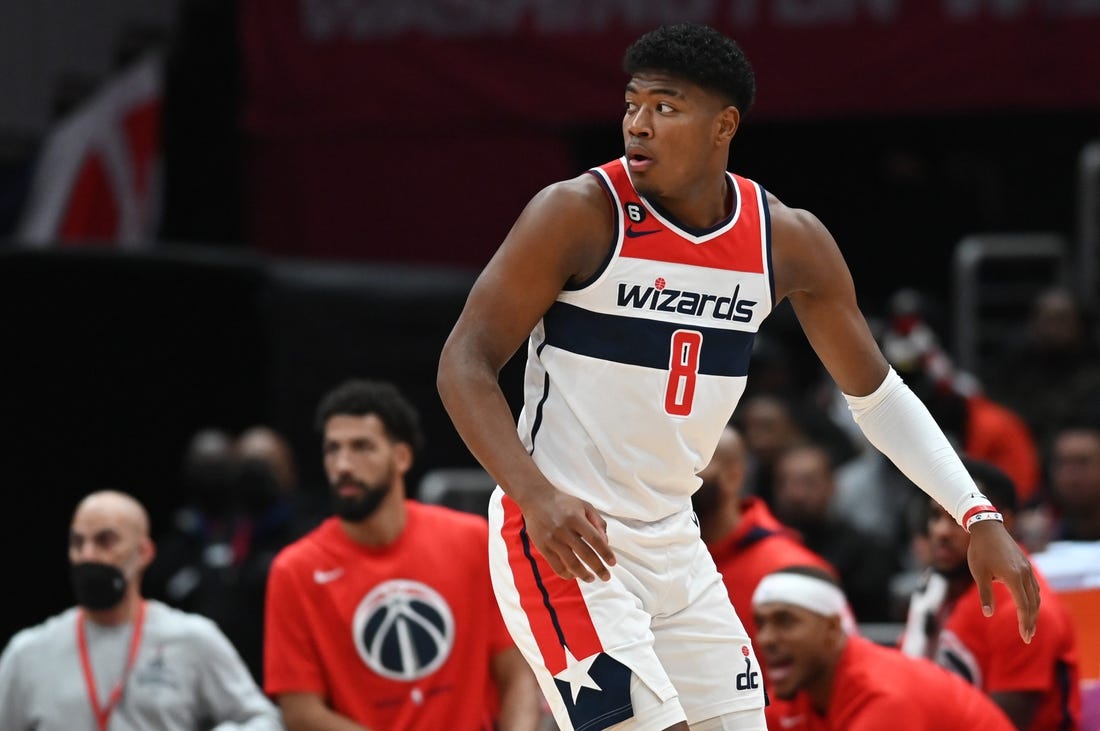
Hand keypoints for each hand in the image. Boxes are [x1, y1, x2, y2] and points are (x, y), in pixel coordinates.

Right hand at [518, 488, 615, 582]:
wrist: (536, 499)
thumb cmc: (564, 503)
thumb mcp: (584, 506)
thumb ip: (598, 522)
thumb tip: (606, 543)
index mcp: (576, 518)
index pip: (595, 539)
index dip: (605, 553)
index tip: (613, 563)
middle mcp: (564, 530)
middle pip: (585, 554)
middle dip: (598, 568)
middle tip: (606, 577)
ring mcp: (552, 540)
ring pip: (571, 563)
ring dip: (583, 575)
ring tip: (591, 578)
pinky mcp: (543, 547)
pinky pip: (556, 566)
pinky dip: (567, 574)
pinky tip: (574, 575)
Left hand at [967, 520, 1039, 642]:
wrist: (987, 528)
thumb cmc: (980, 550)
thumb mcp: (979, 573)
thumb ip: (984, 594)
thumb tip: (988, 614)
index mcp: (1013, 577)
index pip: (1023, 606)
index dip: (1025, 623)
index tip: (1025, 637)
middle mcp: (1024, 574)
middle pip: (1032, 603)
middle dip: (1031, 622)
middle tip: (1028, 637)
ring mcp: (1027, 569)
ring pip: (1035, 595)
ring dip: (1033, 611)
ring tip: (1029, 625)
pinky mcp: (1026, 565)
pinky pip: (1033, 586)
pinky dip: (1033, 599)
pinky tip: (1029, 605)